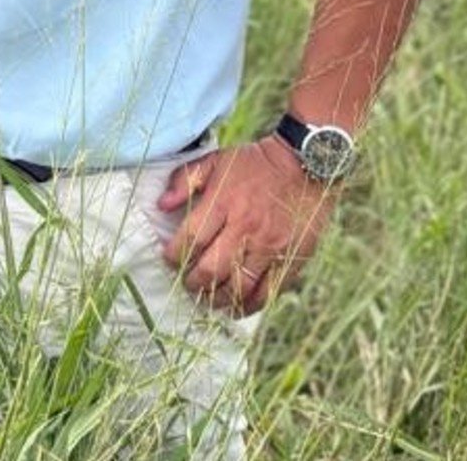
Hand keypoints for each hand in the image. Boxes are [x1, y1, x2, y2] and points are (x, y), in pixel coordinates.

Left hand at [157, 138, 335, 316]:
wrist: (305, 164)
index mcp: (224, 203)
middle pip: (212, 270)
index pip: (191, 240)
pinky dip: (249, 306)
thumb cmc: (255, 164)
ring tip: (209, 299)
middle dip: (193, 283)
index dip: (175, 256)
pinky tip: (237, 307)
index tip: (170, 259)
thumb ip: (185, 179)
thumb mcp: (217, 160)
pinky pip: (267, 293)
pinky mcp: (290, 259)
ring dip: (218, 299)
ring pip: (238, 287)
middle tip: (188, 284)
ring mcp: (270, 246)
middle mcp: (246, 228)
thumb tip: (161, 205)